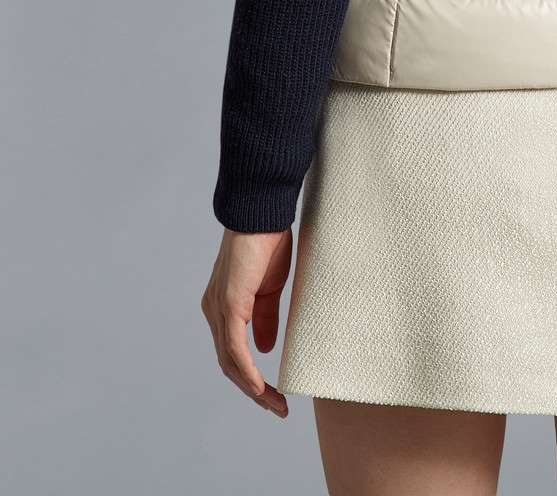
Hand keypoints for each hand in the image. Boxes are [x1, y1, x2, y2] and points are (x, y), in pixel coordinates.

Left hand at [201, 226, 293, 415]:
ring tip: (275, 404)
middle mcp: (213, 311)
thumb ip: (265, 319)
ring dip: (253, 388)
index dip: (250, 377)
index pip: (232, 353)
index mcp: (222, 306)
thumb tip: (265, 350)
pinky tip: (261, 387)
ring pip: (230, 363)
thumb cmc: (267, 243)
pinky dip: (248, 372)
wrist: (262, 213)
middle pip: (228, 365)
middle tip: (277, 408)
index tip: (273, 394)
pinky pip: (235, 349)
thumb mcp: (270, 289)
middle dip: (253, 391)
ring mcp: (218, 309)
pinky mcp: (229, 305)